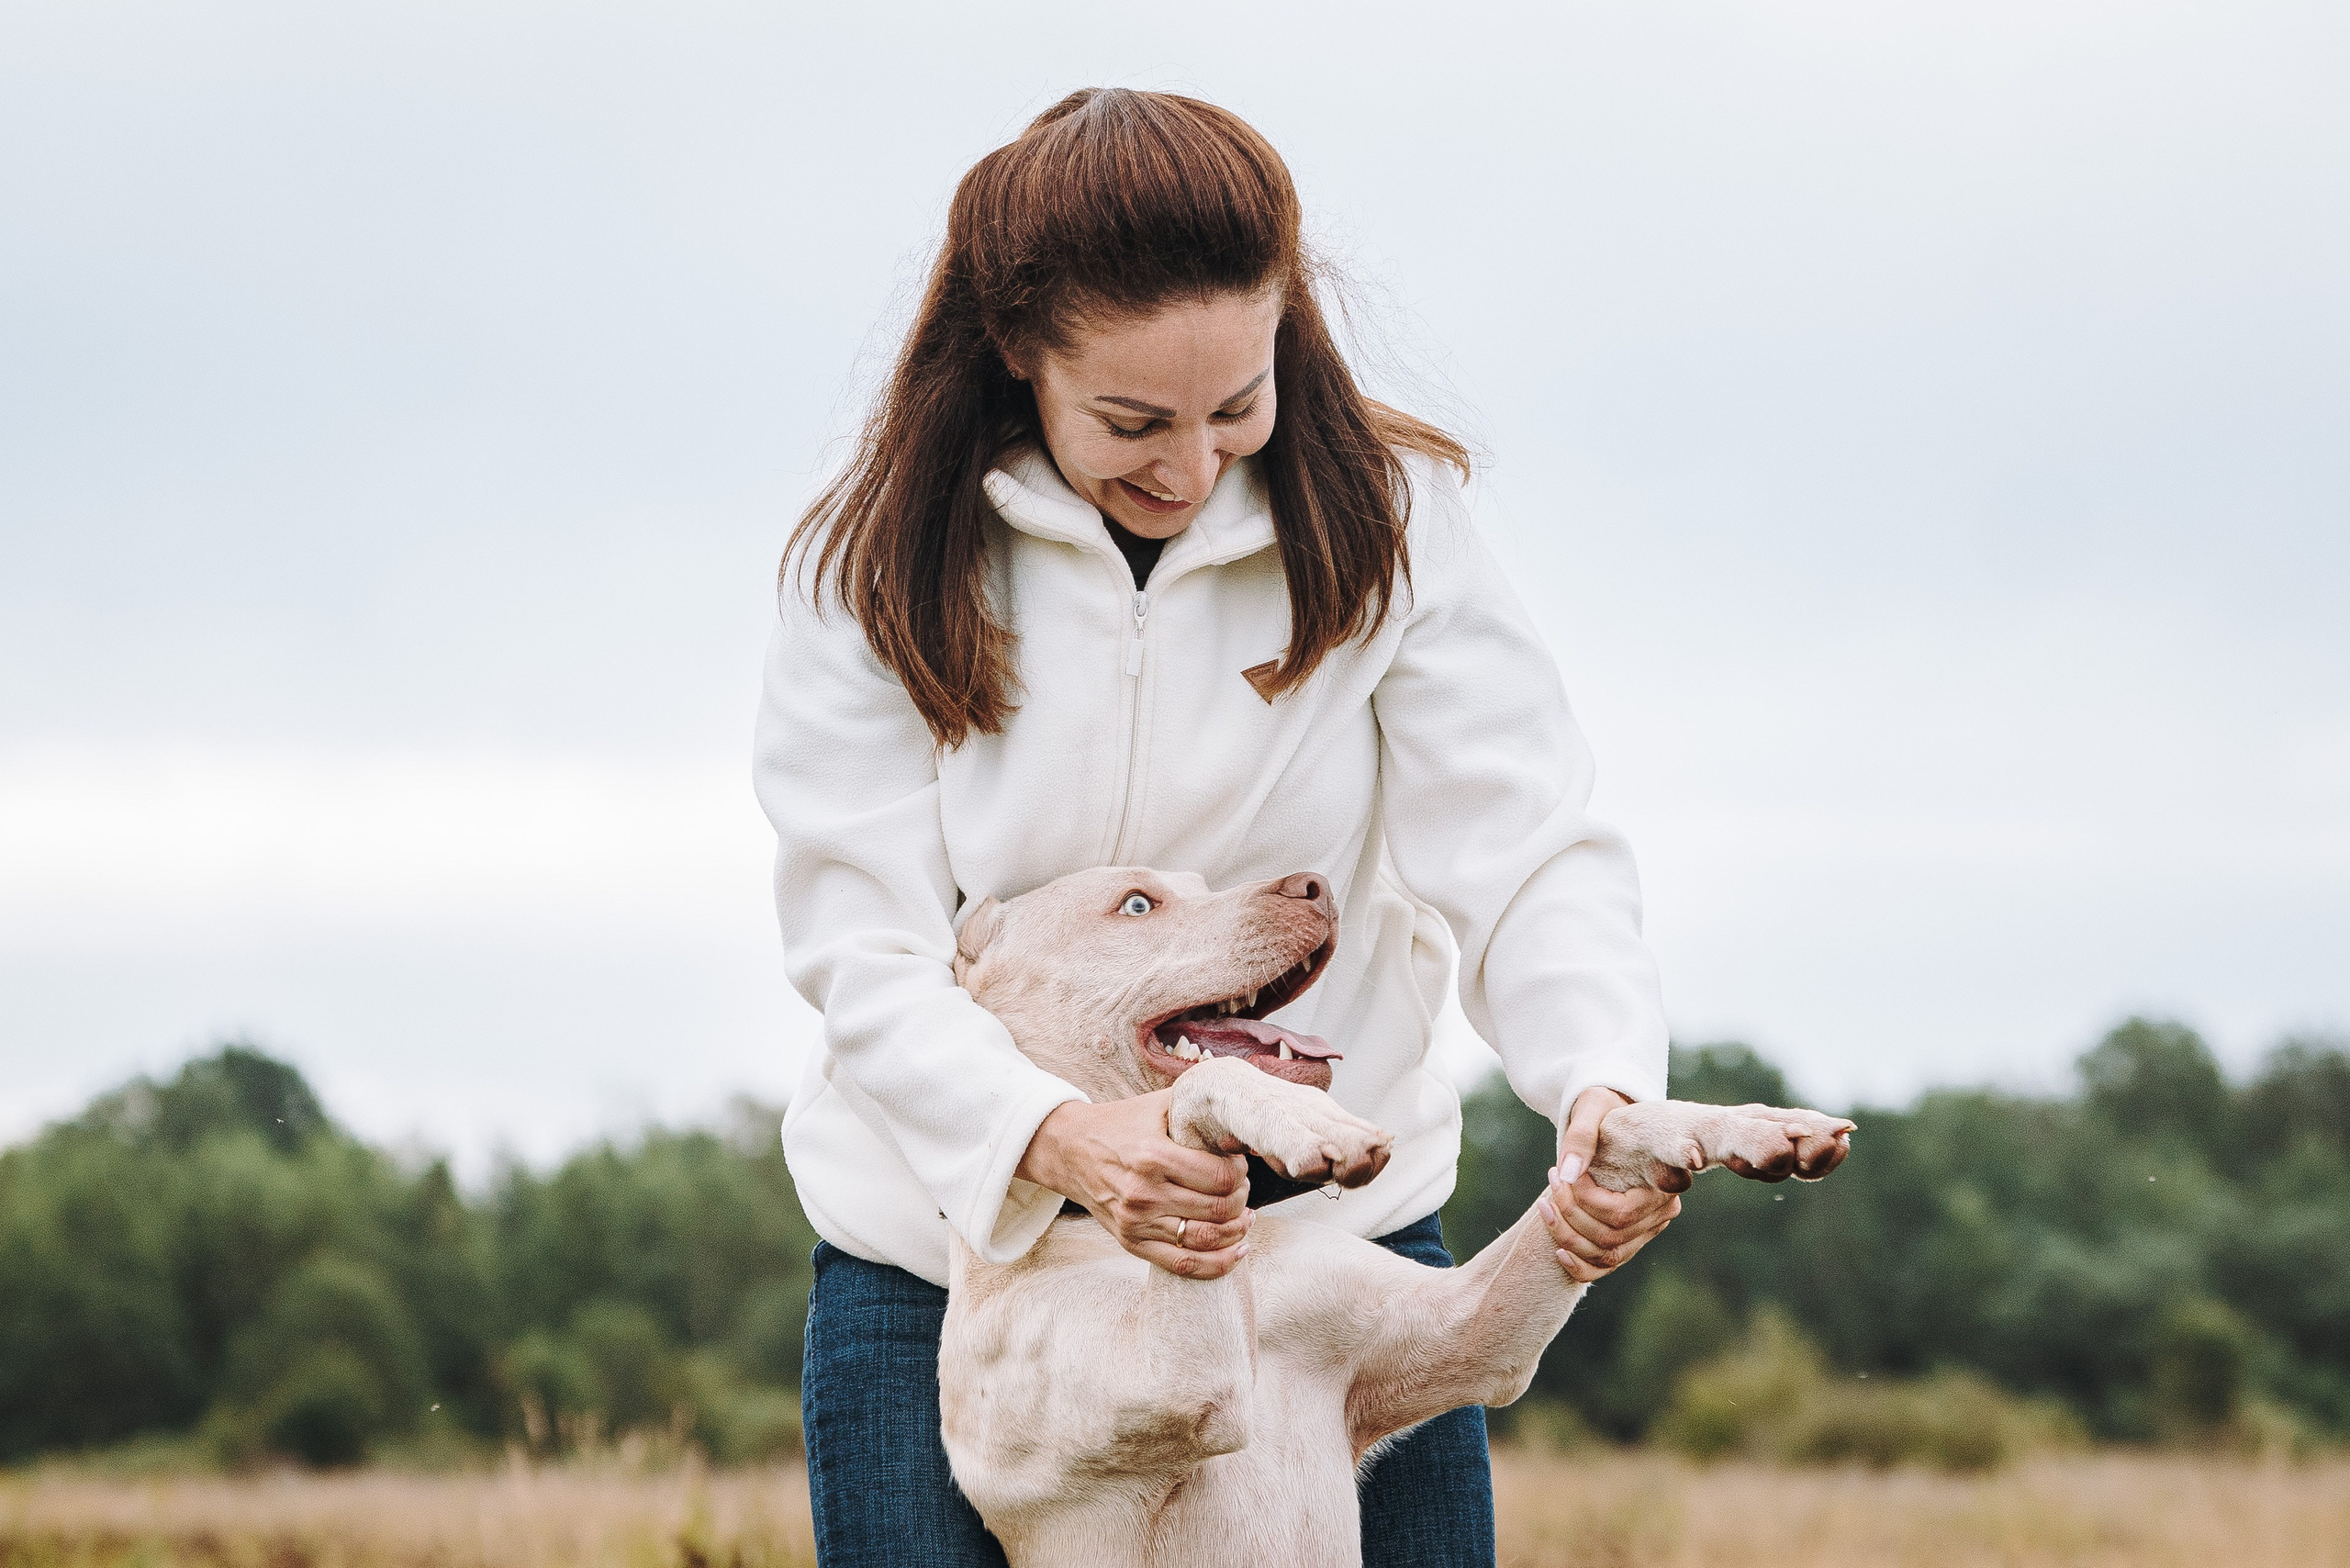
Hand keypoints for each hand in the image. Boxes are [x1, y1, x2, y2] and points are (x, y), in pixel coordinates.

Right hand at [1017, 1092, 1253, 1278]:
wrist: (1070, 1149)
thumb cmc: (1122, 1123)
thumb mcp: (1159, 1105)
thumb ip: (1199, 1110)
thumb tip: (1245, 1124)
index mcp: (1153, 1156)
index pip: (1220, 1178)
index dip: (1240, 1173)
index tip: (1240, 1165)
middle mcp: (1144, 1193)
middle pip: (1219, 1209)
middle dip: (1242, 1199)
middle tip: (1242, 1187)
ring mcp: (1136, 1223)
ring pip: (1207, 1239)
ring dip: (1237, 1230)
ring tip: (1245, 1216)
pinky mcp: (1132, 1243)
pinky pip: (1184, 1265)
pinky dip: (1218, 1264)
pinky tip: (1238, 1250)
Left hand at [1538, 1087, 1681, 1283]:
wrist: (1611, 1111)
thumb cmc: (1604, 1105)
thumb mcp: (1592, 1108)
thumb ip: (1582, 1137)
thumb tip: (1567, 1172)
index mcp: (1660, 1182)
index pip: (1620, 1213)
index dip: (1585, 1201)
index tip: (1558, 1171)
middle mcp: (1661, 1211)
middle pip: (1611, 1237)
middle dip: (1570, 1213)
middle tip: (1550, 1179)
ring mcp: (1647, 1228)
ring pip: (1607, 1255)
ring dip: (1567, 1236)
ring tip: (1543, 1205)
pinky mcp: (1631, 1237)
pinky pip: (1606, 1266)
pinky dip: (1580, 1266)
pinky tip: (1557, 1250)